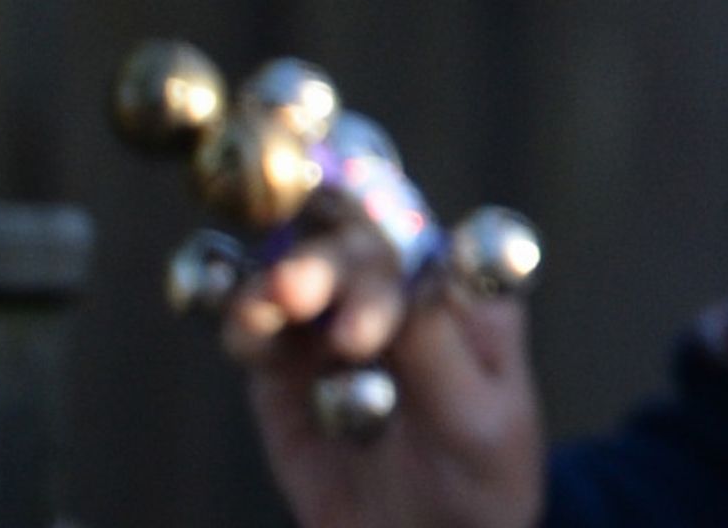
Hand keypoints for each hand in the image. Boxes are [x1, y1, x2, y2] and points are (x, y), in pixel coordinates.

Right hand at [225, 221, 543, 527]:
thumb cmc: (479, 475)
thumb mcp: (477, 422)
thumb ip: (440, 355)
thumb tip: (413, 276)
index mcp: (458, 296)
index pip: (423, 252)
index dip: (393, 254)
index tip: (373, 292)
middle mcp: (394, 293)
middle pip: (353, 253)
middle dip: (325, 266)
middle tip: (297, 292)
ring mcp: (332, 325)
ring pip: (295, 282)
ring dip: (274, 287)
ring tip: (267, 309)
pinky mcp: (285, 369)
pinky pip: (259, 339)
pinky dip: (248, 329)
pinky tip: (248, 332)